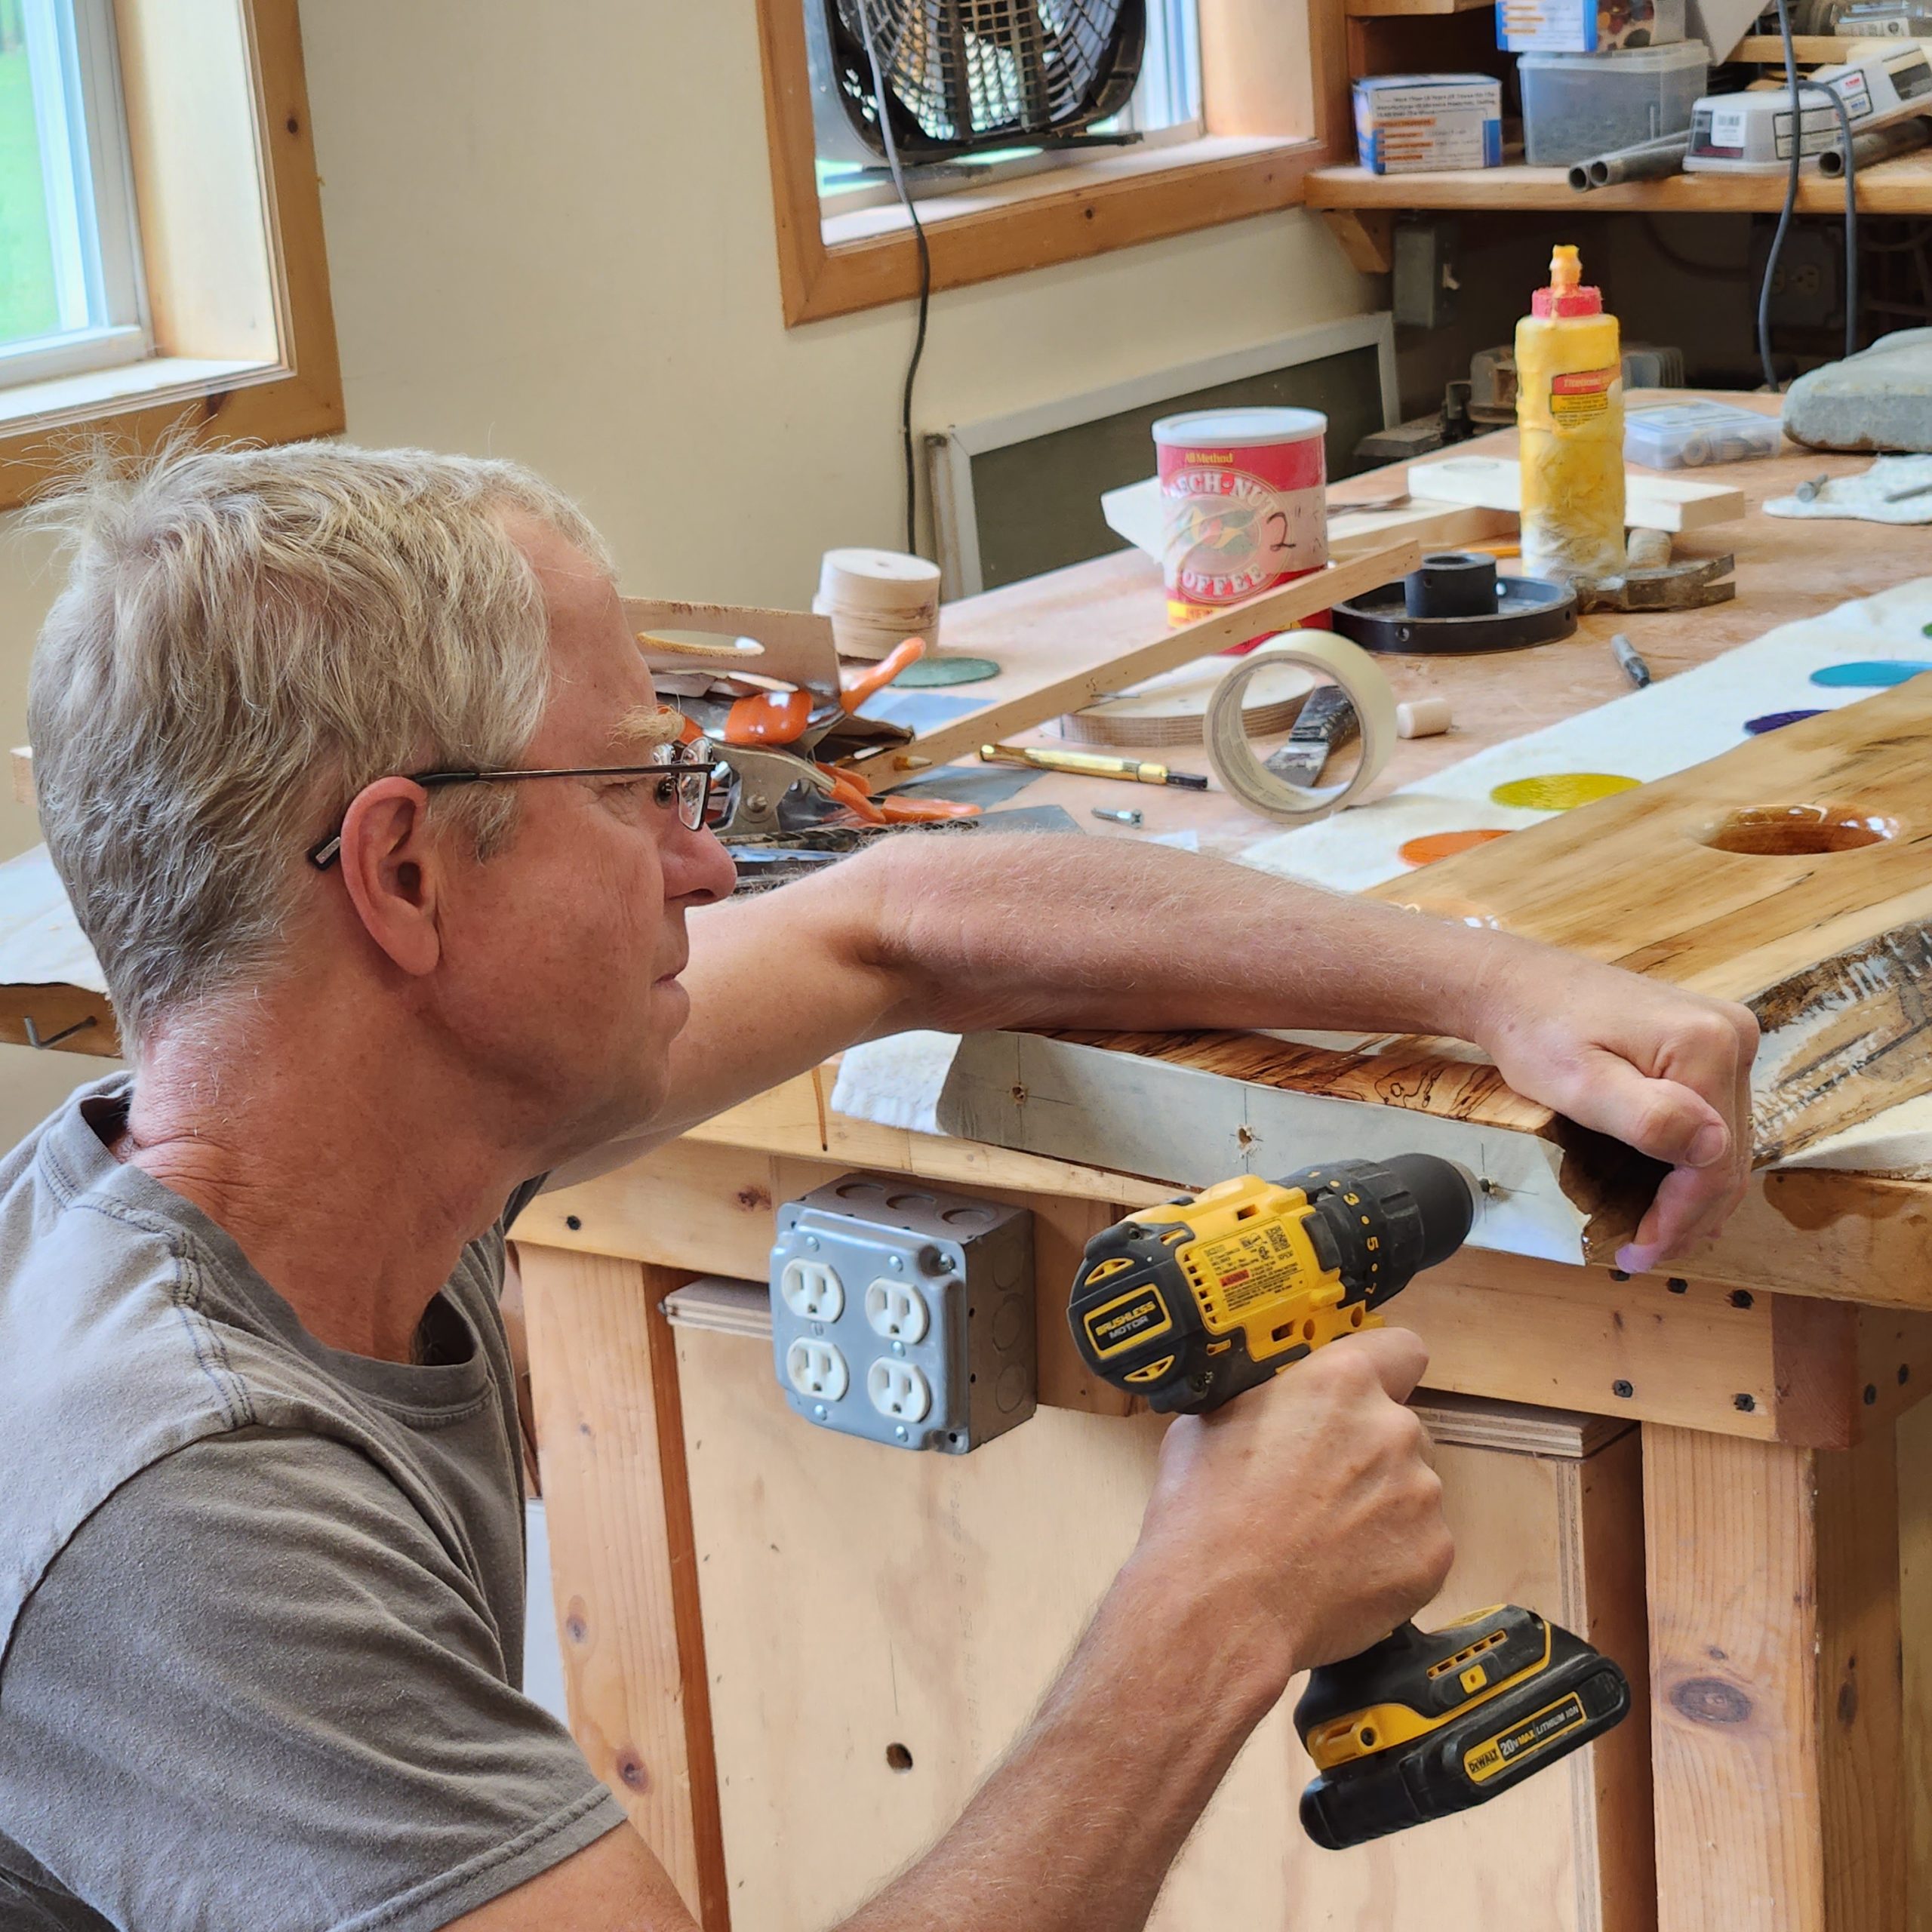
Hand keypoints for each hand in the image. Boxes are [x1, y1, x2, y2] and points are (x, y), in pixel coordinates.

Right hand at [1133, 1330, 1452, 1688]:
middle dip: (1369, 1453)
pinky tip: (1340, 1575)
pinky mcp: (1433, 1555)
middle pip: (1401, 1429)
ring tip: (1324, 1542)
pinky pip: (1419, 1545)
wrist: (1219, 1607)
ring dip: (1380, 1507)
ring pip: (1411, 1489)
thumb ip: (1269, 1397)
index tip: (1366, 1395)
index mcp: (1340, 1382)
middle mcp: (1392, 1428)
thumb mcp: (1214, 1417)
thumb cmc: (1203, 1511)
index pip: (1401, 1350)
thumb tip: (1278, 1401)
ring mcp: (1421, 1494)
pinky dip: (1390, 1558)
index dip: (1383, 1372)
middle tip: (1320, 1489)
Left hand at [1473, 948, 1757, 1273]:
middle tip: (1643, 1254)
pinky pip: (1714, 1119)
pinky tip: (1667, 1194)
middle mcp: (1733, 1036)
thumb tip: (1715, 1150)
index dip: (1682, 1219)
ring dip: (1694, 1195)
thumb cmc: (1534, 1031)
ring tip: (1653, 1235)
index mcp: (1709, 1044)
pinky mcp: (1710, 1043)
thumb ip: (1647, 1117)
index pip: (1716, 1160)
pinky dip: (1692, 1162)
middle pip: (1728, 1154)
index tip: (1641, 1253)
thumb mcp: (1578, 1082)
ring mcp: (1726, 1037)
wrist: (1518, 985)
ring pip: (1725, 1142)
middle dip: (1689, 1216)